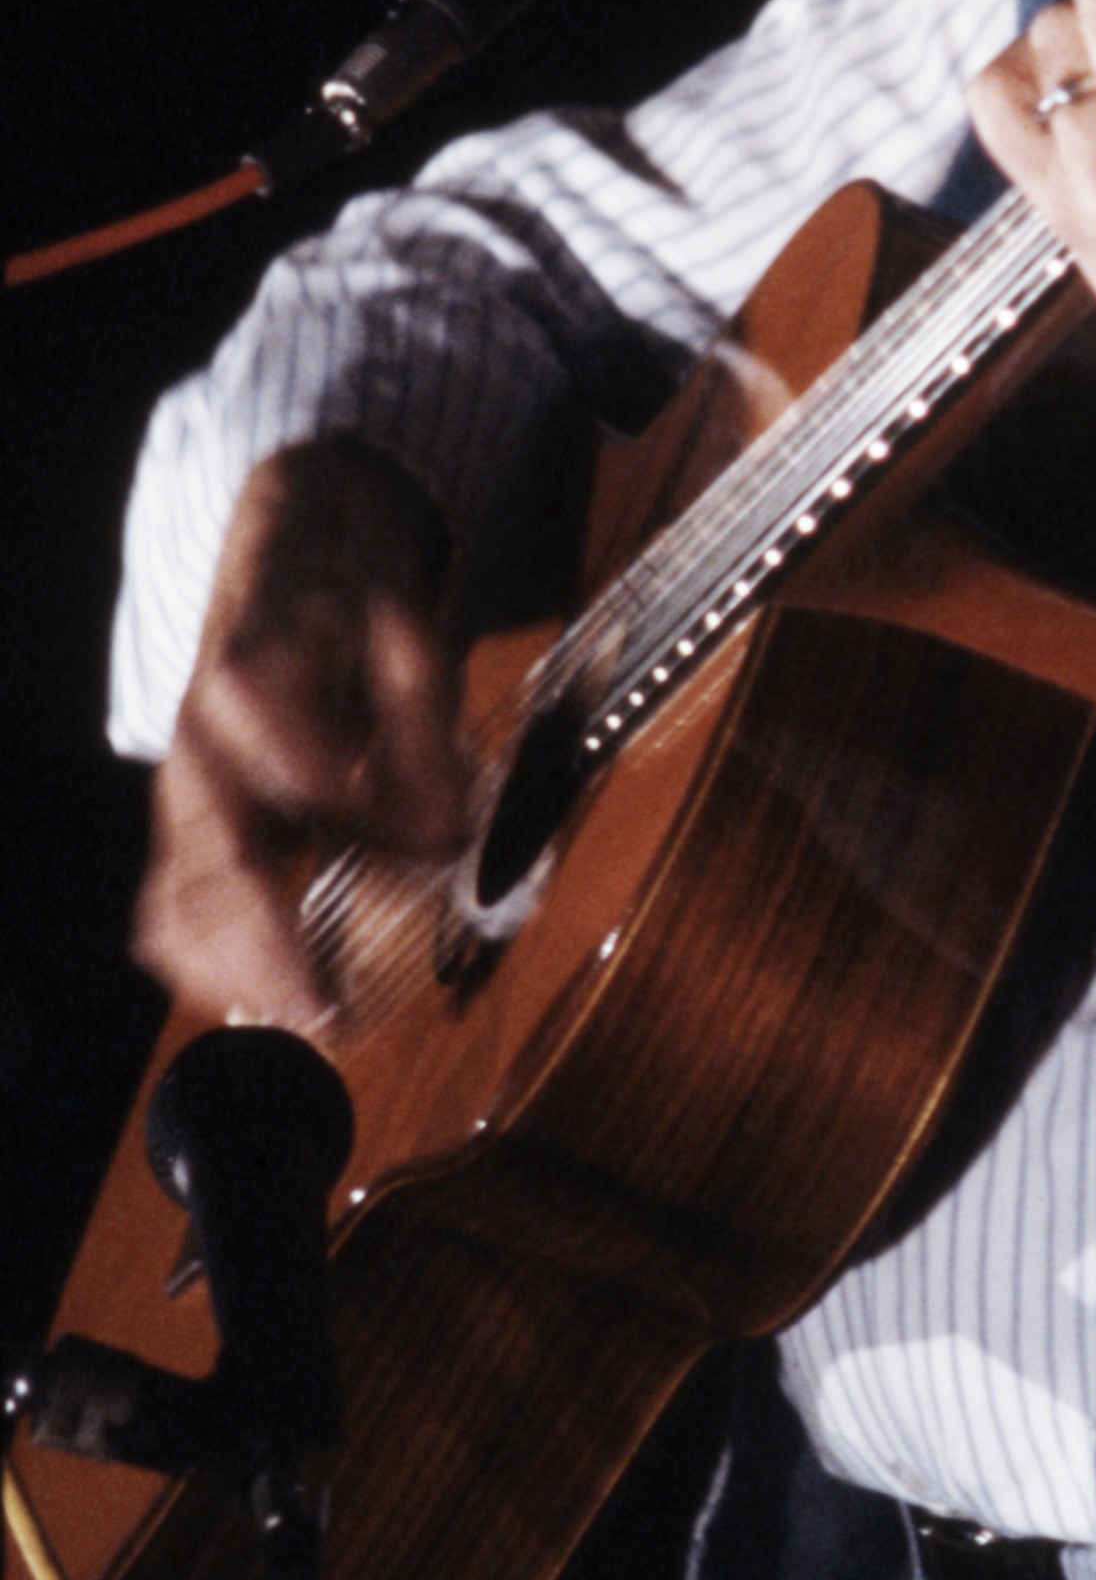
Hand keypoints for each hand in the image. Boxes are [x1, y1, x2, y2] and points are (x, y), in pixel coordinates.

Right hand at [137, 443, 469, 1032]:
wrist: (286, 561)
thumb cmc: (349, 607)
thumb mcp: (408, 640)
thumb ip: (424, 734)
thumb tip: (439, 839)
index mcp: (252, 686)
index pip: (298, 775)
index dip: (361, 829)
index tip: (421, 867)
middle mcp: (200, 752)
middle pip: (212, 870)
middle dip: (271, 952)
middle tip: (333, 1013)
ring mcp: (185, 798)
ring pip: (175, 910)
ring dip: (236, 976)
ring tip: (312, 1018)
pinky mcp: (187, 832)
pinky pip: (171, 917)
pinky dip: (214, 968)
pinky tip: (277, 993)